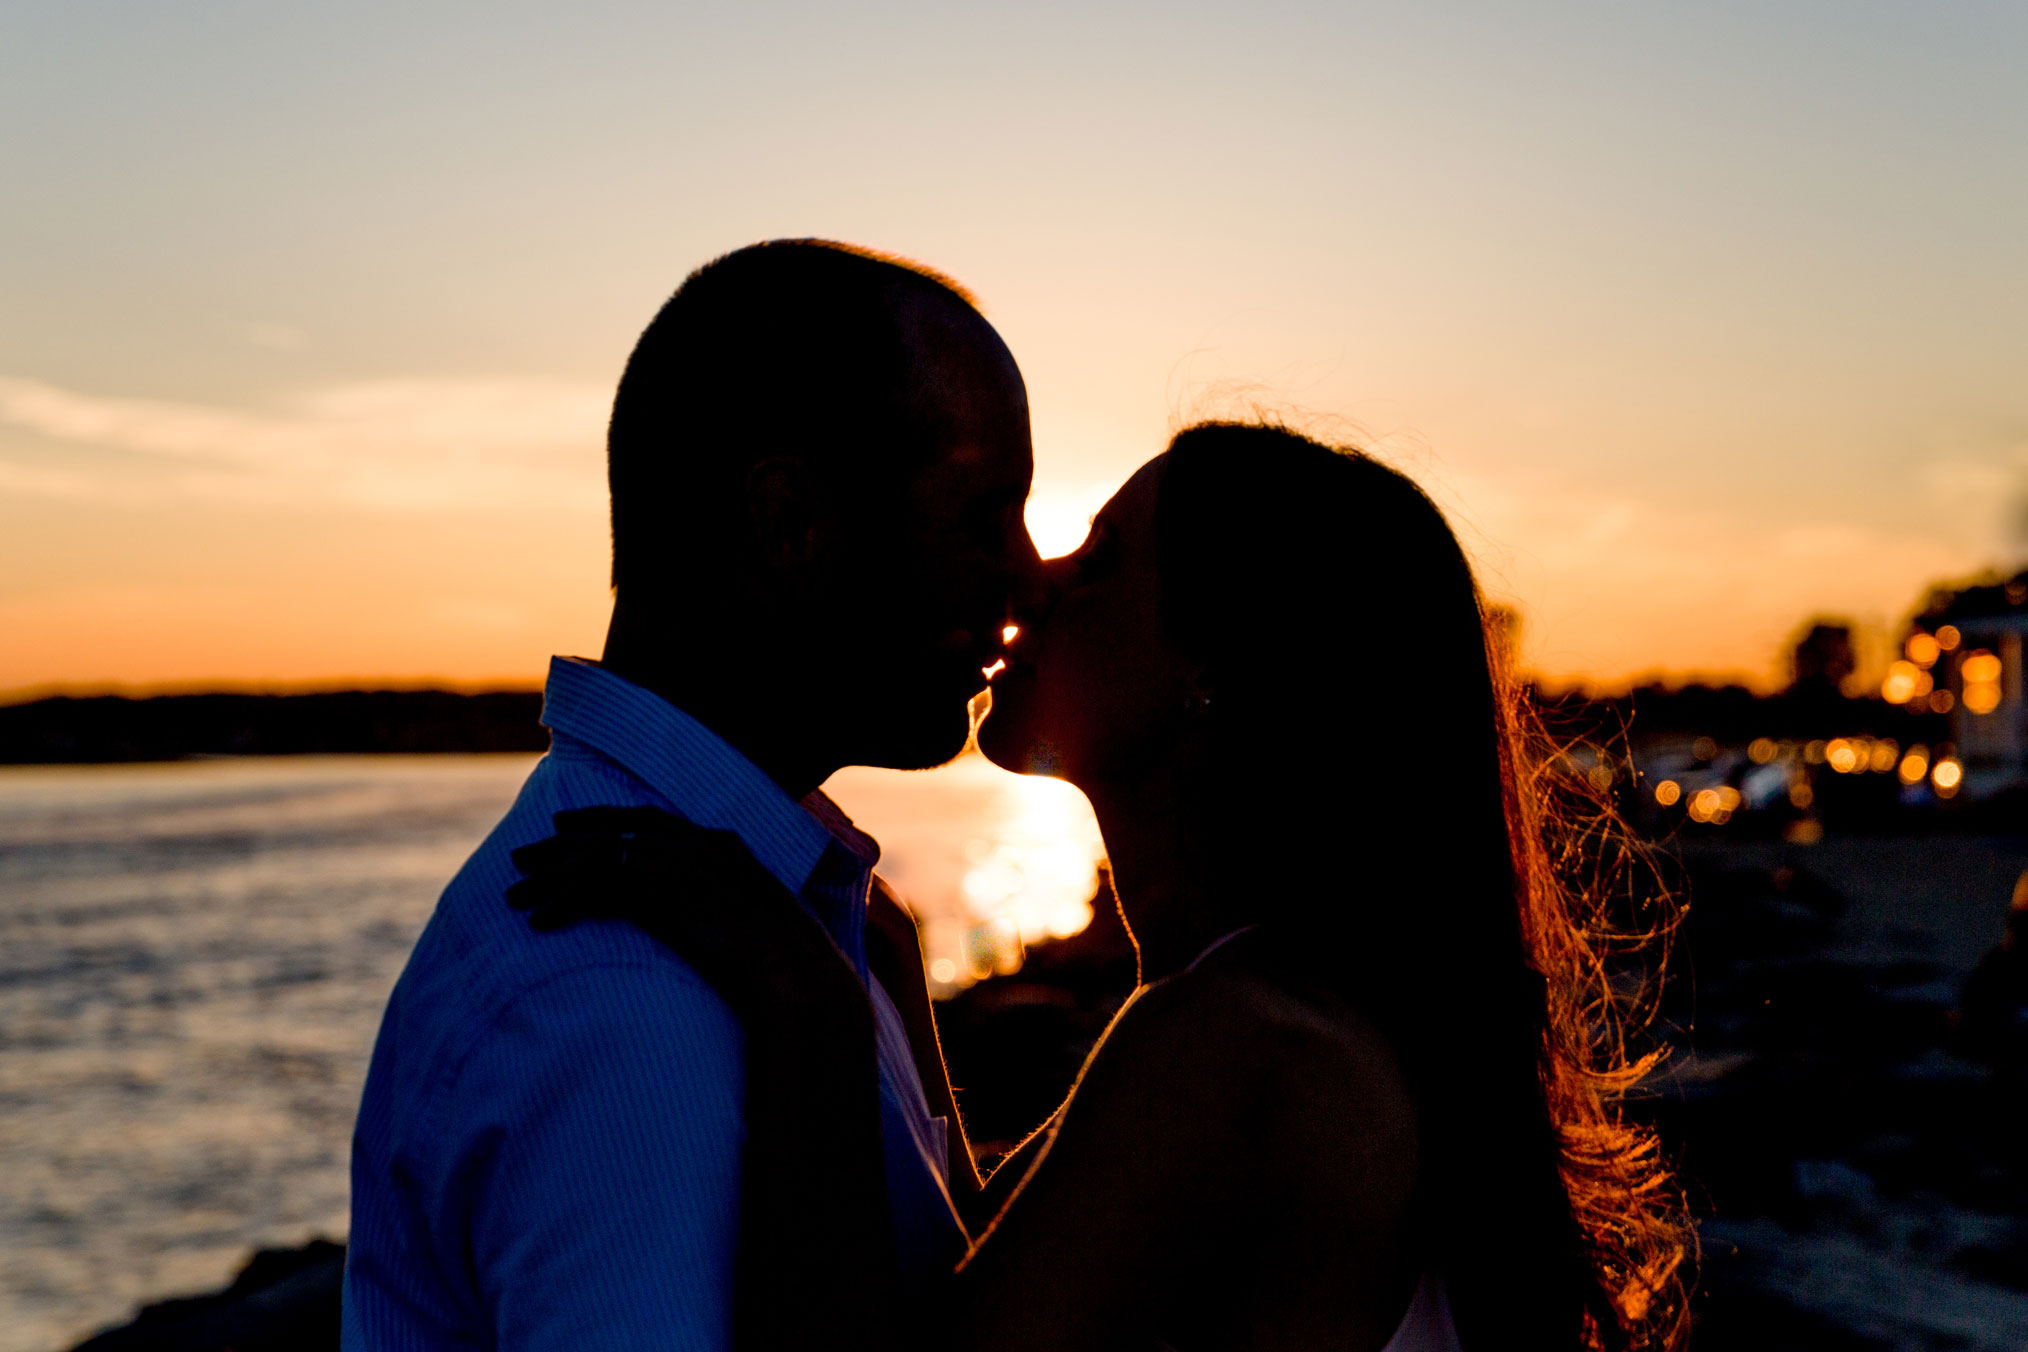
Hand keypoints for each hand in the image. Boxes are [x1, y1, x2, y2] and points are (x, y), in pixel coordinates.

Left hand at [507, 806, 863, 1017]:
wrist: (793, 972)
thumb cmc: (785, 960)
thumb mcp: (757, 919)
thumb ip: (725, 903)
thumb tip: (710, 920)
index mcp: (720, 843)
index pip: (647, 818)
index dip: (602, 819)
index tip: (566, 824)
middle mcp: (693, 844)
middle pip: (610, 832)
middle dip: (561, 844)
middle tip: (522, 855)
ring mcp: (674, 865)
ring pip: (594, 859)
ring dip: (549, 877)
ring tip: (512, 894)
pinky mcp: (656, 894)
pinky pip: (593, 892)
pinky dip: (561, 904)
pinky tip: (537, 921)